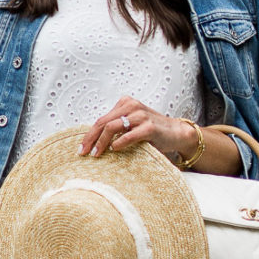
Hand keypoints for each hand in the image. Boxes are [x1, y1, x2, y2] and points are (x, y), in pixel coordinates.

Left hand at [79, 97, 196, 163]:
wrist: (176, 133)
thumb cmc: (152, 132)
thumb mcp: (131, 125)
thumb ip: (116, 128)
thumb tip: (93, 142)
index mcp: (125, 103)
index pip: (101, 119)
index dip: (89, 134)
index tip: (81, 148)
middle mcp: (131, 106)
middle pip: (103, 122)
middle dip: (90, 138)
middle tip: (83, 152)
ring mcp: (140, 115)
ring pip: (112, 127)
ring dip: (101, 142)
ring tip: (96, 154)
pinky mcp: (149, 127)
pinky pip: (129, 135)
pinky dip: (119, 143)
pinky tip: (114, 149)